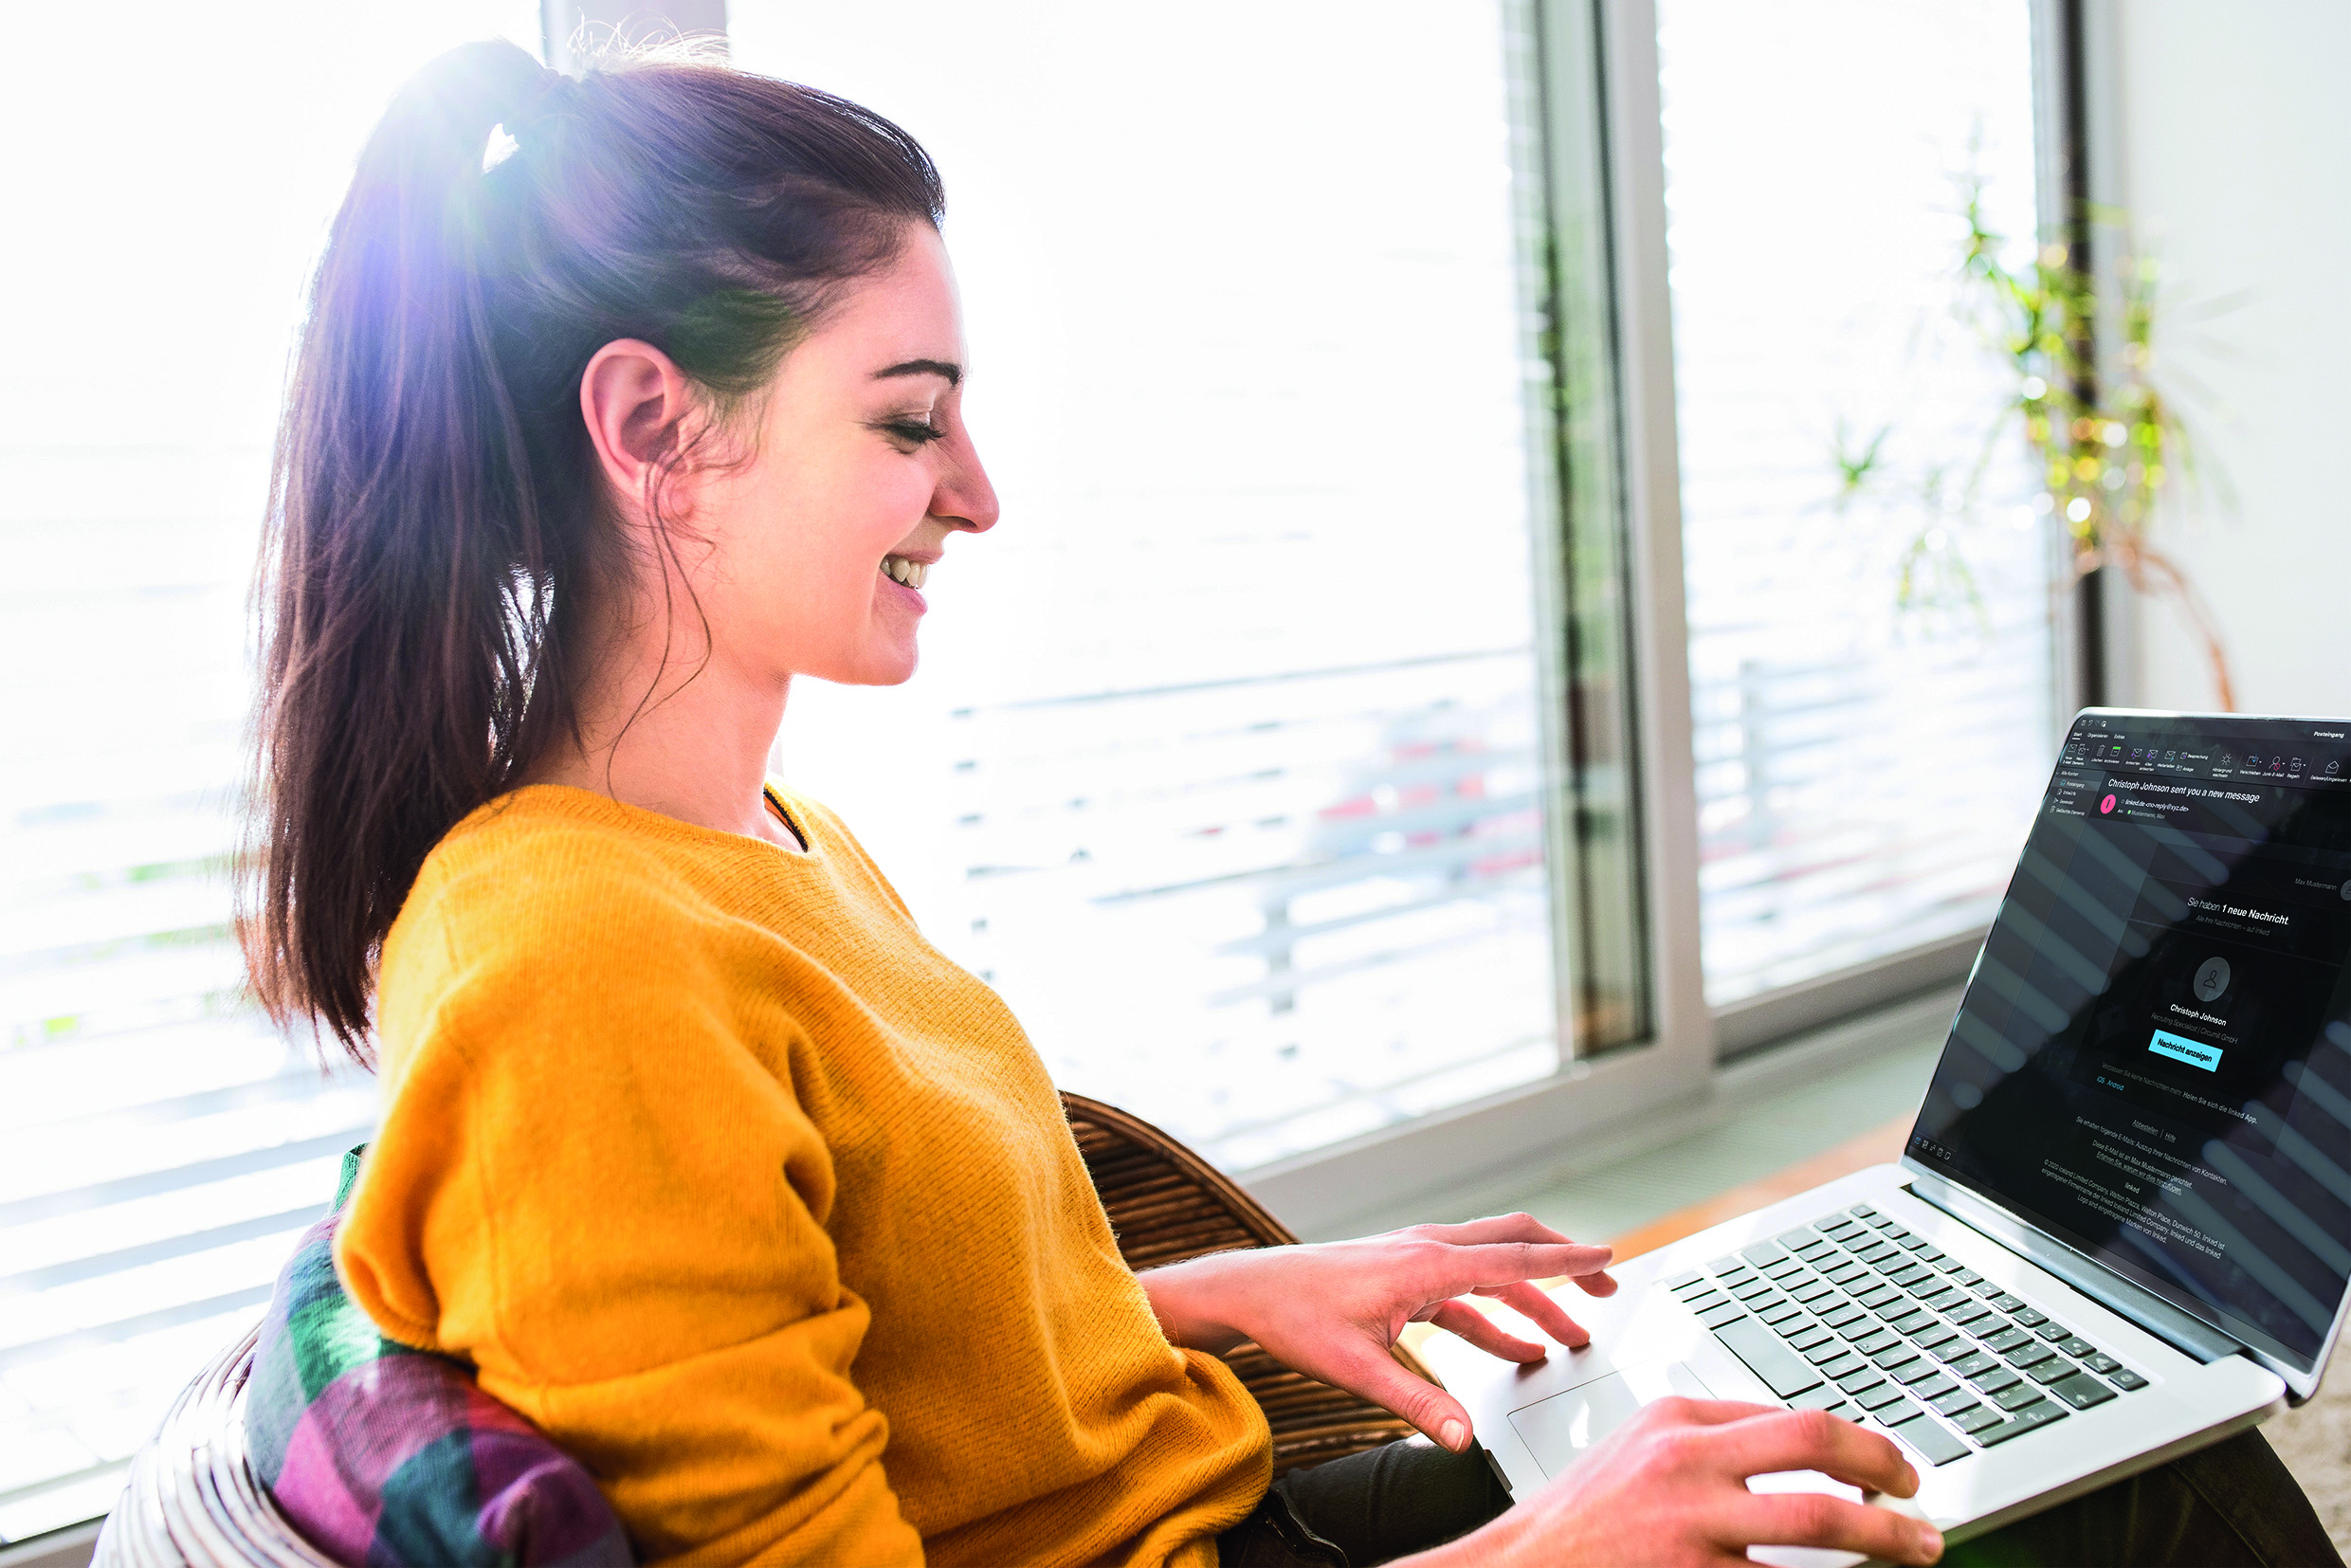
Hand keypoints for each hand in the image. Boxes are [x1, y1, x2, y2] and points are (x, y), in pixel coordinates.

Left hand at [1137, 1213, 1615, 1451]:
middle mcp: (1425, 1249)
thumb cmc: (1295, 1318)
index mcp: (1424, 1264)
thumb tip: (1462, 1439)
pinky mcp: (1403, 1275)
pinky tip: (1513, 1351)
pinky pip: (1464, 1291)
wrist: (1251, 1292)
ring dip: (1531, 1299)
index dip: (1566, 1261)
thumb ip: (1416, 1405)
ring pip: (1490, 1268)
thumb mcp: (1356, 1369)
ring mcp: (1414, 1258)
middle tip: (1606, 1286)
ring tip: (1569, 1336)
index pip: (1512, 1258)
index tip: (1608, 1258)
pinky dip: (1495, 1316)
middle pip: (1512, 1246)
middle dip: (1562, 1265)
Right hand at [1414, 1398, 1943, 1566]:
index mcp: (1676, 1418)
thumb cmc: (1581, 1519)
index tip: (1893, 1470)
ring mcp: (1690, 1524)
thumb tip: (1803, 1450)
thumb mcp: (1638, 1452)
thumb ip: (1711, 1442)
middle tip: (1920, 1501)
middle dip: (1887, 1470)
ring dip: (1886, 1538)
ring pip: (1819, 1523)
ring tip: (1918, 1550)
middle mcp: (1686, 1461)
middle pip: (1816, 1445)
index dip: (1862, 1445)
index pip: (1794, 1417)